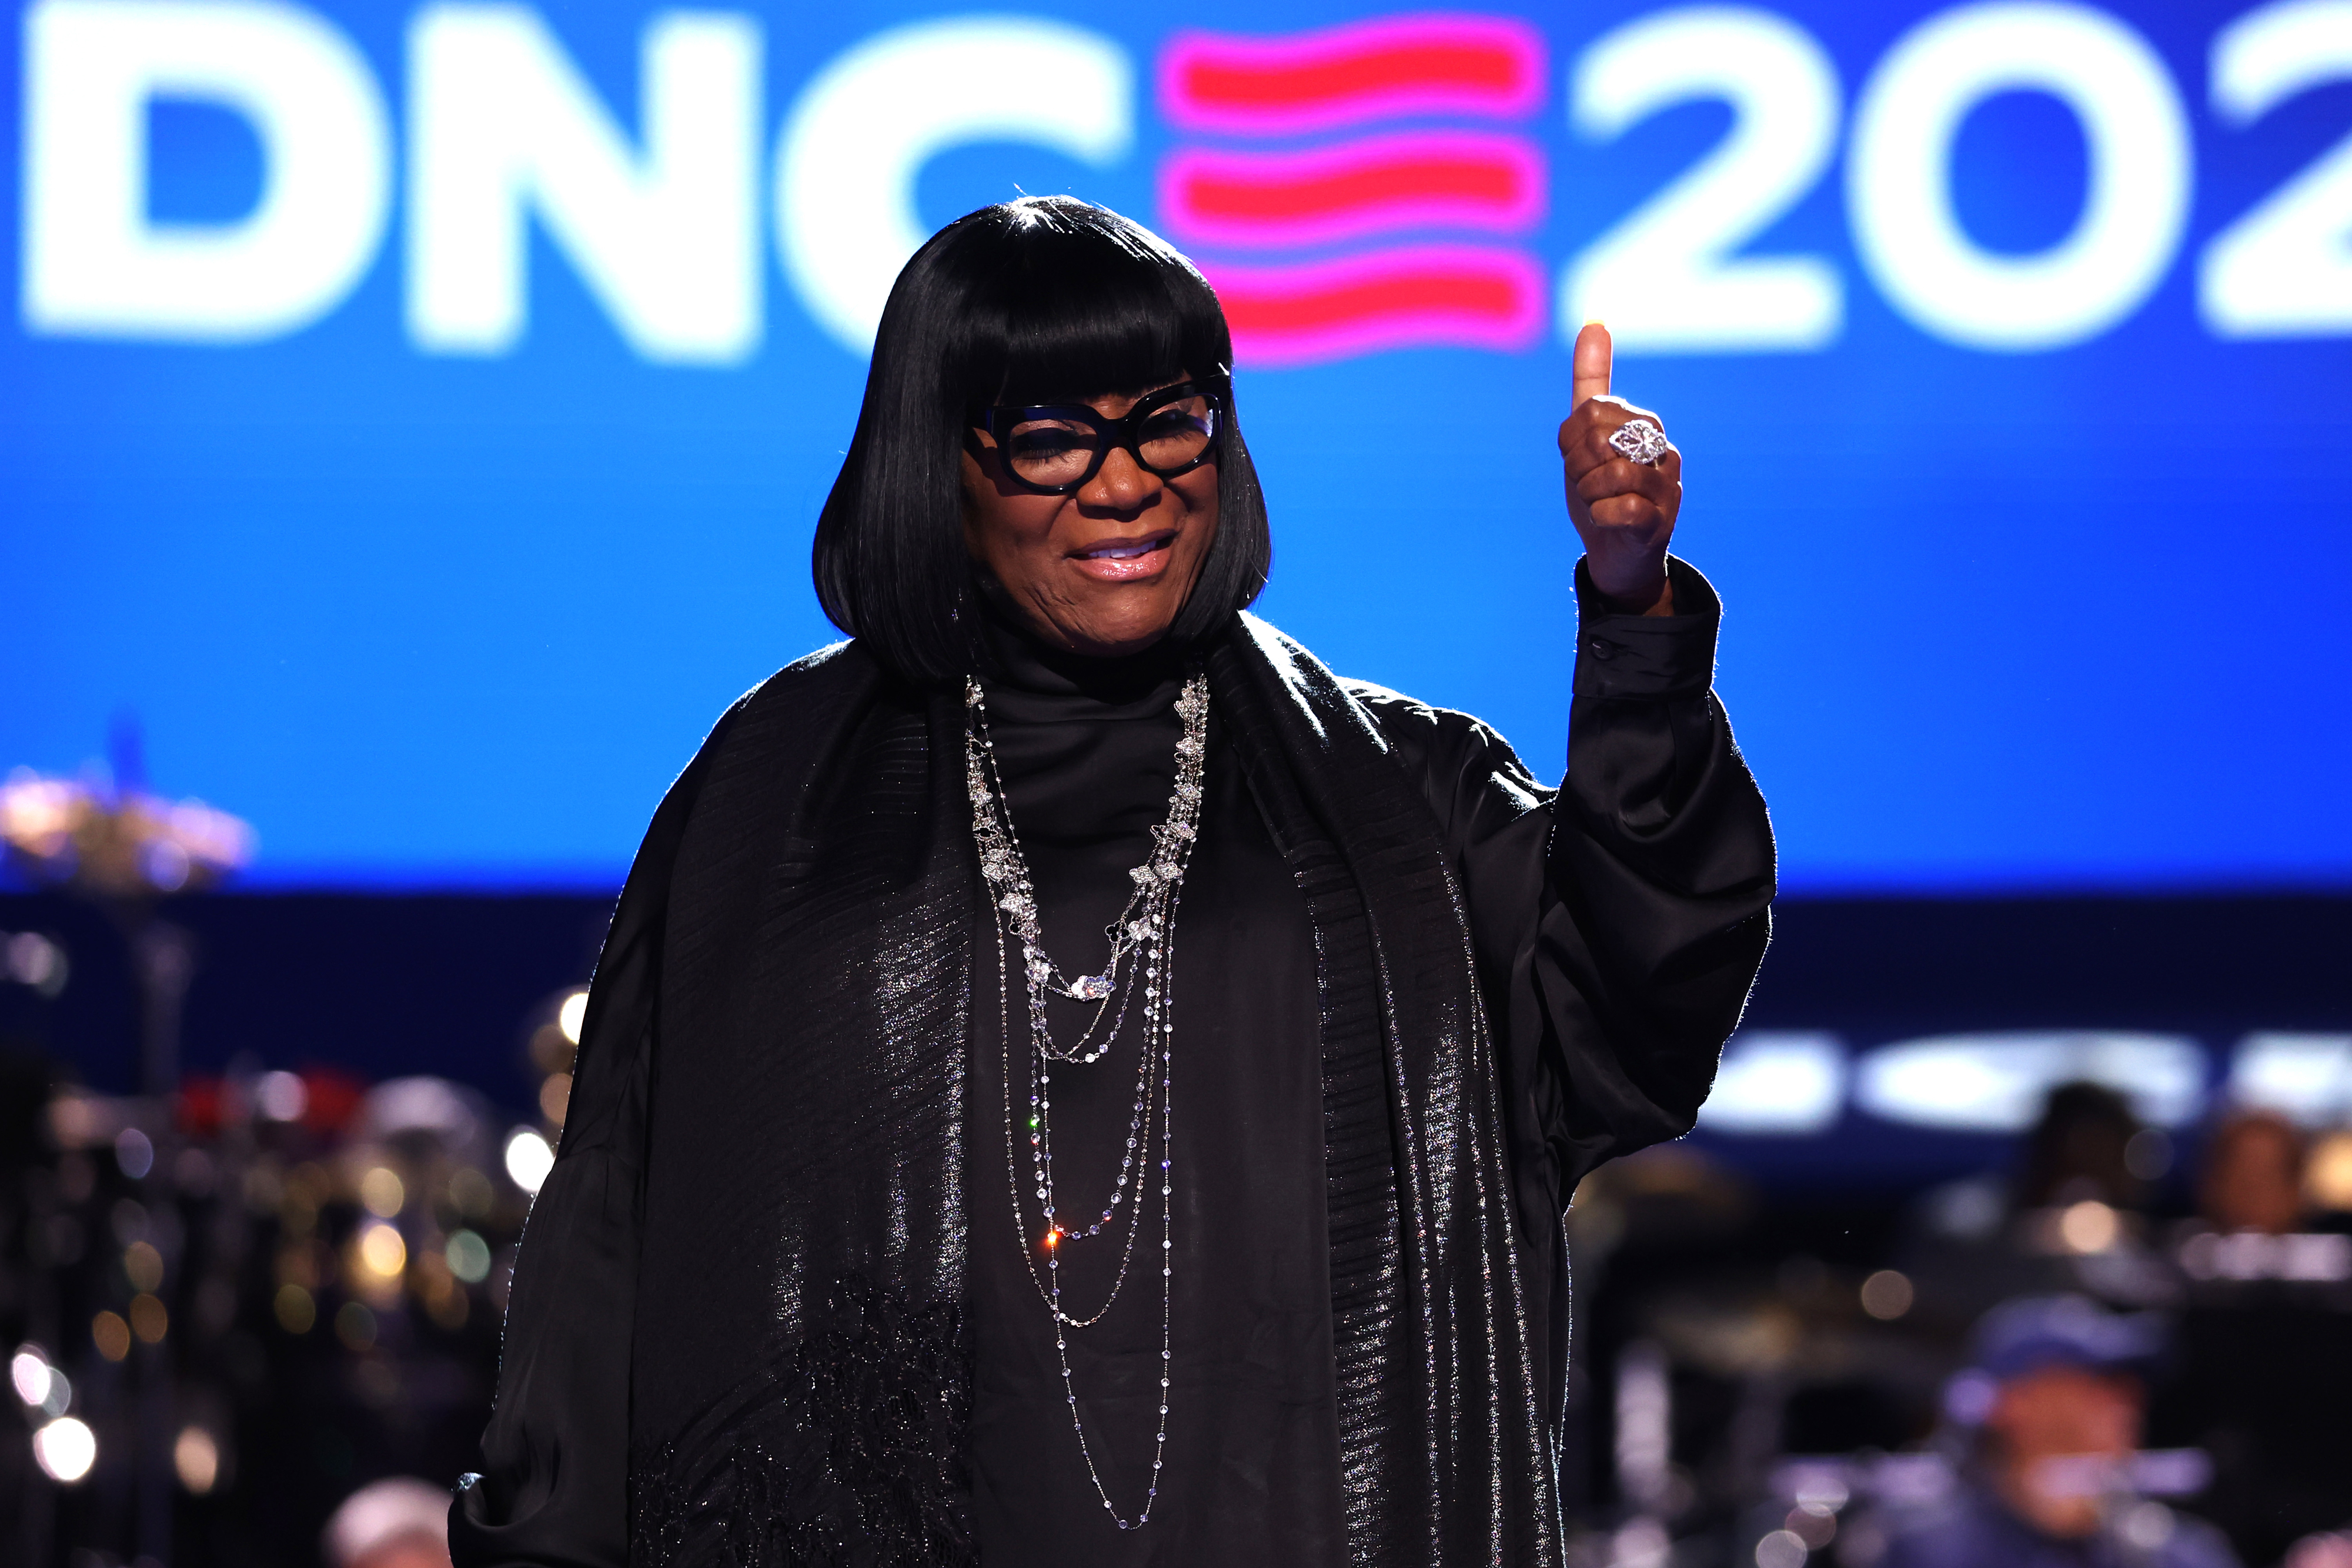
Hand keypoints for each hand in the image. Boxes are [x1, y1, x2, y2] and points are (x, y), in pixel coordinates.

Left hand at [1557, 322, 1679, 614]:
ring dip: (1590, 493)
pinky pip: (1623, 508)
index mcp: (1643, 423)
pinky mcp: (1661, 520)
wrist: (1616, 554)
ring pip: (1613, 473)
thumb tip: (1596, 320)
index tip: (1581, 461)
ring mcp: (1666, 485)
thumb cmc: (1600, 492)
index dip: (1572, 442)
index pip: (1590, 411)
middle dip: (1579, 466)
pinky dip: (1602, 516)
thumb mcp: (1586, 436)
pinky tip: (1608, 521)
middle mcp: (1662, 449)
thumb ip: (1592, 382)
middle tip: (1589, 485)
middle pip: (1600, 437)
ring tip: (1599, 503)